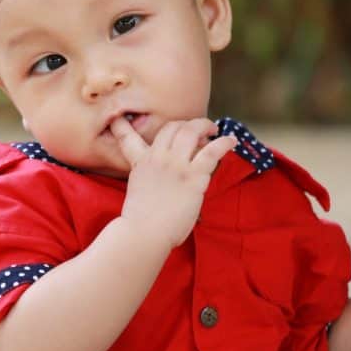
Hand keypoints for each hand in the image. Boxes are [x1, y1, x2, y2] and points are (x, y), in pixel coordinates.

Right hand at [110, 117, 237, 249]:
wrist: (144, 232)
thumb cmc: (141, 220)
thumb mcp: (138, 190)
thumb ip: (149, 177)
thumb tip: (168, 178)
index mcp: (140, 162)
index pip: (128, 137)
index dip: (123, 125)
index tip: (120, 117)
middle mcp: (157, 158)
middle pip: (172, 127)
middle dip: (186, 124)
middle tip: (197, 129)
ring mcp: (176, 166)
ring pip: (191, 131)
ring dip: (204, 126)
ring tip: (213, 129)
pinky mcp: (193, 177)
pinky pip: (212, 152)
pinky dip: (224, 143)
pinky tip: (231, 141)